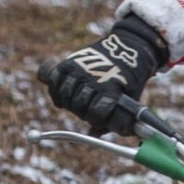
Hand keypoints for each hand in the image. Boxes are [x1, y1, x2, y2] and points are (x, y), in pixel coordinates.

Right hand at [43, 17, 164, 133]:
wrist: (126, 48)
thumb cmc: (130, 79)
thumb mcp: (129, 100)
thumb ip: (114, 120)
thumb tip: (93, 135)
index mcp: (111, 89)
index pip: (96, 113)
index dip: (95, 119)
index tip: (97, 118)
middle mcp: (93, 79)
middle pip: (78, 105)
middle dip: (82, 111)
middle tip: (86, 109)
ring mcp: (80, 69)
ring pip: (64, 93)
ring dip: (69, 102)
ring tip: (74, 103)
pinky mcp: (70, 62)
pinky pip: (54, 80)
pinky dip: (55, 90)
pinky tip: (61, 97)